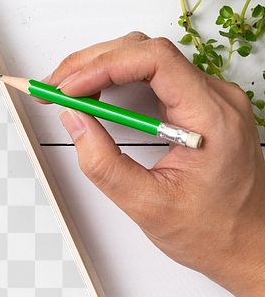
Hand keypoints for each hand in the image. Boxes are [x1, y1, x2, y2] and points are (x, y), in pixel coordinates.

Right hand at [46, 31, 264, 296]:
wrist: (251, 246)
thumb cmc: (214, 232)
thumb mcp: (147, 205)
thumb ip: (103, 163)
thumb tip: (74, 119)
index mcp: (212, 117)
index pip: (154, 60)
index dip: (103, 66)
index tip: (69, 88)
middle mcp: (216, 98)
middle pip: (145, 51)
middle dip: (92, 63)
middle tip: (52, 88)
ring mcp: (210, 99)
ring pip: (147, 57)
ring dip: (101, 68)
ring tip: (66, 91)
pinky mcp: (199, 106)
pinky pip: (154, 75)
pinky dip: (117, 80)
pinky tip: (94, 96)